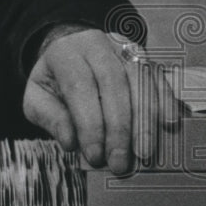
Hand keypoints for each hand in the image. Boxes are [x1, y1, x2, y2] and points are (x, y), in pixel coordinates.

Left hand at [23, 28, 181, 174]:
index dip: (89, 125)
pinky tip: (169, 125)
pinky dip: (166, 101)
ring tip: (145, 152)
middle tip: (120, 161)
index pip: (79, 88)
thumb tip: (70, 141)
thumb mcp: (36, 97)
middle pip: (113, 84)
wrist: (68, 49)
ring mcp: (123, 47)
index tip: (95, 155)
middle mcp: (96, 44)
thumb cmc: (53, 79)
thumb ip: (50, 118)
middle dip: (119, 128)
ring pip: (140, 79)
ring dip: (145, 119)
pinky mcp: (143, 56)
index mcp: (64, 53)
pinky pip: (158, 77)